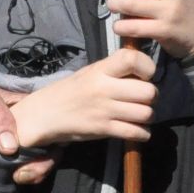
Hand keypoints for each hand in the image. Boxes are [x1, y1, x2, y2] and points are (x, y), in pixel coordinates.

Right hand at [11, 49, 157, 146]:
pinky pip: (137, 132)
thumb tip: (140, 71)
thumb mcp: (88, 74)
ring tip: (137, 115)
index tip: (145, 75)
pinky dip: (142, 133)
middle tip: (141, 99)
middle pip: (148, 91)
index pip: (132, 59)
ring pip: (146, 113)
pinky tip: (134, 129)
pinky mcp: (104, 130)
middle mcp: (104, 88)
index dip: (147, 66)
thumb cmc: (68, 92)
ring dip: (146, 116)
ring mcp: (105, 110)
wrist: (43, 115)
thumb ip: (112, 71)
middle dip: (151, 97)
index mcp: (99, 70)